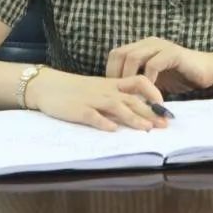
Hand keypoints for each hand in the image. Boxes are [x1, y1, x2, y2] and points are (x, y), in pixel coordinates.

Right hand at [26, 69, 168, 131]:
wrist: (47, 85)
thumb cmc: (75, 89)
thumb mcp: (99, 88)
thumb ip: (116, 96)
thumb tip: (138, 109)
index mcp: (111, 84)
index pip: (138, 82)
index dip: (153, 92)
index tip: (165, 105)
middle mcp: (105, 91)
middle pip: (132, 99)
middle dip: (150, 112)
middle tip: (165, 123)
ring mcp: (92, 100)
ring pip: (116, 107)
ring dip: (133, 118)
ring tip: (146, 128)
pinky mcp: (78, 110)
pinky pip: (92, 116)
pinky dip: (103, 123)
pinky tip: (113, 130)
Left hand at [106, 37, 212, 93]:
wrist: (208, 71)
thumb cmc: (181, 77)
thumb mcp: (155, 80)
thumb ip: (139, 82)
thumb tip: (120, 96)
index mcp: (142, 47)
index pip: (116, 54)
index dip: (110, 71)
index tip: (113, 91)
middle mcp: (149, 43)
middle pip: (120, 53)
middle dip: (116, 75)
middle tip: (120, 94)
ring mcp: (160, 46)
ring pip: (133, 57)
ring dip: (130, 77)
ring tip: (133, 95)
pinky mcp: (173, 52)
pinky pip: (153, 64)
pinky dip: (149, 80)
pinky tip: (151, 93)